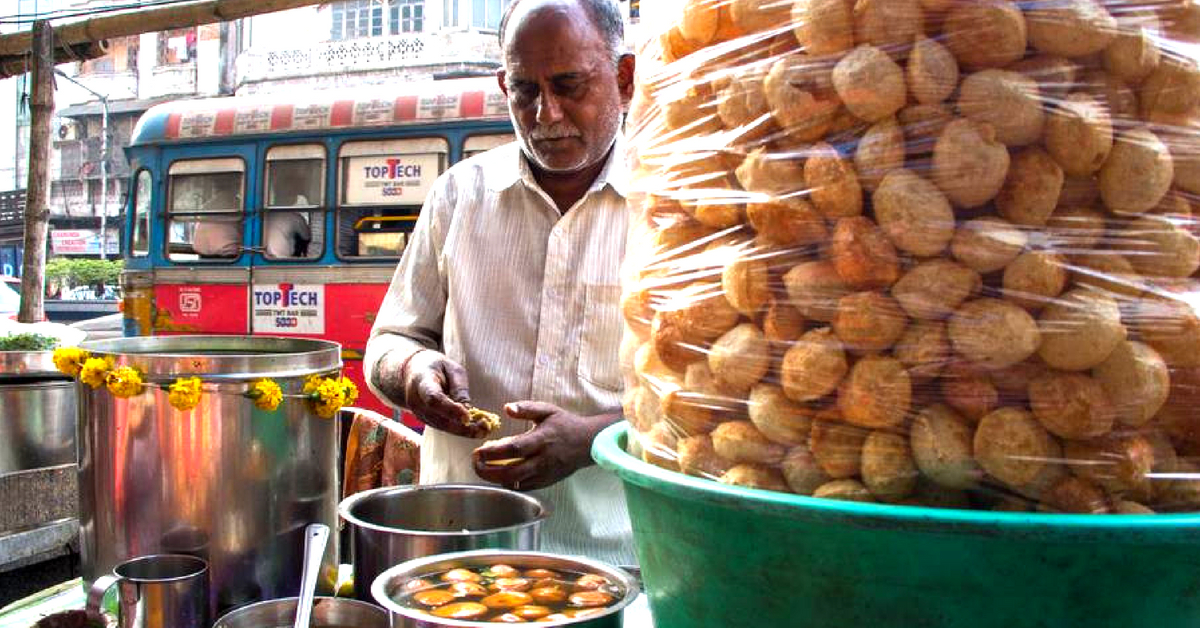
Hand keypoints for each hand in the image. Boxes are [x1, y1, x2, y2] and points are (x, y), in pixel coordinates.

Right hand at [401, 350, 486, 437]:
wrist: (414, 371)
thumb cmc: (436, 367)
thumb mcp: (452, 368)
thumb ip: (459, 387)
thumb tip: (467, 409)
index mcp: (422, 381)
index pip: (434, 399)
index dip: (451, 410)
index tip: (468, 417)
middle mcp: (416, 401)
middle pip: (439, 418)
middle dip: (463, 427)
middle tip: (485, 429)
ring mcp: (418, 413)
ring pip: (441, 427)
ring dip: (463, 431)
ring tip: (484, 430)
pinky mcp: (424, 420)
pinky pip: (441, 427)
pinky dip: (458, 430)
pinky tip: (474, 429)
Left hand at [472, 402, 617, 490]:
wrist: (588, 443)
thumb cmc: (566, 425)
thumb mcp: (548, 410)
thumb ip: (526, 408)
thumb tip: (506, 408)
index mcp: (541, 440)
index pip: (513, 449)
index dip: (493, 452)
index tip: (478, 450)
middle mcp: (542, 460)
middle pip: (510, 472)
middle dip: (488, 471)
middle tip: (475, 463)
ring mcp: (544, 474)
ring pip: (515, 482)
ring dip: (495, 478)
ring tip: (484, 468)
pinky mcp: (546, 482)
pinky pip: (523, 487)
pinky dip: (509, 483)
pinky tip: (501, 475)